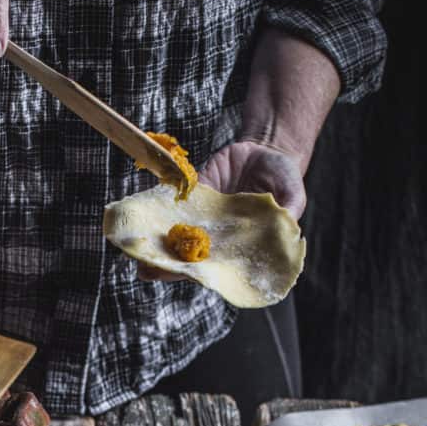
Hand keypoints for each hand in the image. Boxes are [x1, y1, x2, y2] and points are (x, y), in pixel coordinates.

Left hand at [137, 140, 305, 281]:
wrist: (266, 149)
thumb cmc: (284, 177)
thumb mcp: (293, 194)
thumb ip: (290, 212)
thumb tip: (290, 230)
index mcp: (237, 244)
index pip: (214, 265)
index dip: (198, 273)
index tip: (182, 277)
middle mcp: (216, 234)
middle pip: (188, 255)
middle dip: (167, 265)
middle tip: (145, 271)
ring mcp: (202, 215)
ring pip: (175, 234)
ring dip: (155, 244)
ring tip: (133, 252)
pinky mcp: (193, 193)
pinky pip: (172, 204)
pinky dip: (156, 211)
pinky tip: (140, 218)